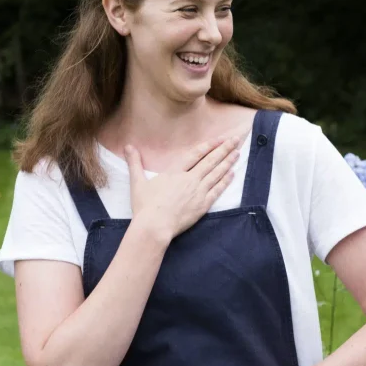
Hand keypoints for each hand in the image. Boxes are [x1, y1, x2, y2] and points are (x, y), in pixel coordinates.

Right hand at [126, 136, 240, 241]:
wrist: (154, 226)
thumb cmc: (145, 206)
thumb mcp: (137, 182)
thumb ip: (134, 163)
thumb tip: (128, 147)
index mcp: (174, 172)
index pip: (195, 154)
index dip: (209, 145)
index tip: (220, 138)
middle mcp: (189, 179)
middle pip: (210, 161)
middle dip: (224, 149)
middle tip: (236, 140)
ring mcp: (198, 192)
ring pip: (216, 173)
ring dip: (228, 162)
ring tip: (237, 153)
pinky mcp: (203, 205)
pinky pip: (217, 191)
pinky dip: (225, 181)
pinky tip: (232, 174)